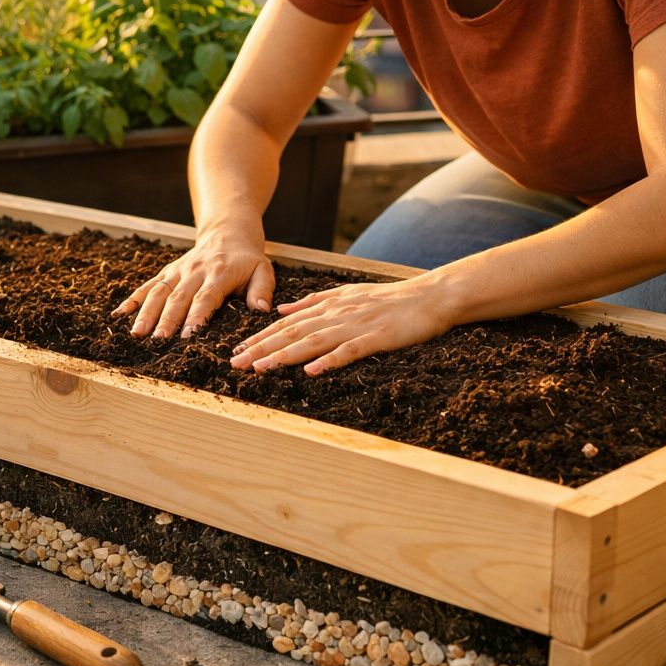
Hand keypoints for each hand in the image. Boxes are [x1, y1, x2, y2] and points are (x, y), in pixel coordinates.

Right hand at [112, 232, 274, 339]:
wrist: (228, 232)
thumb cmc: (247, 259)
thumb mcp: (263, 270)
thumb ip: (262, 290)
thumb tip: (261, 310)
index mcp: (219, 273)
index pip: (206, 297)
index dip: (196, 315)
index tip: (188, 334)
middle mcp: (195, 271)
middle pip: (178, 297)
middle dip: (167, 320)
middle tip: (158, 340)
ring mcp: (178, 271)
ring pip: (159, 292)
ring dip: (146, 313)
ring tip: (136, 334)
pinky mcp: (167, 272)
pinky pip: (148, 286)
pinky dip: (132, 300)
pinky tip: (118, 316)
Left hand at [228, 274, 455, 374]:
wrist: (429, 296)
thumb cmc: (389, 298)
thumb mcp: (346, 294)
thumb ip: (313, 301)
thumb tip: (281, 309)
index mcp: (328, 305)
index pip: (287, 322)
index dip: (261, 336)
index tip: (238, 349)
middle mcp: (336, 314)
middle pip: (292, 332)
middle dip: (262, 348)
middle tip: (236, 363)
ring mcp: (355, 326)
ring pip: (313, 341)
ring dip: (285, 355)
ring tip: (262, 367)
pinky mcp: (376, 337)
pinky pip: (349, 351)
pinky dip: (329, 360)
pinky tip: (312, 371)